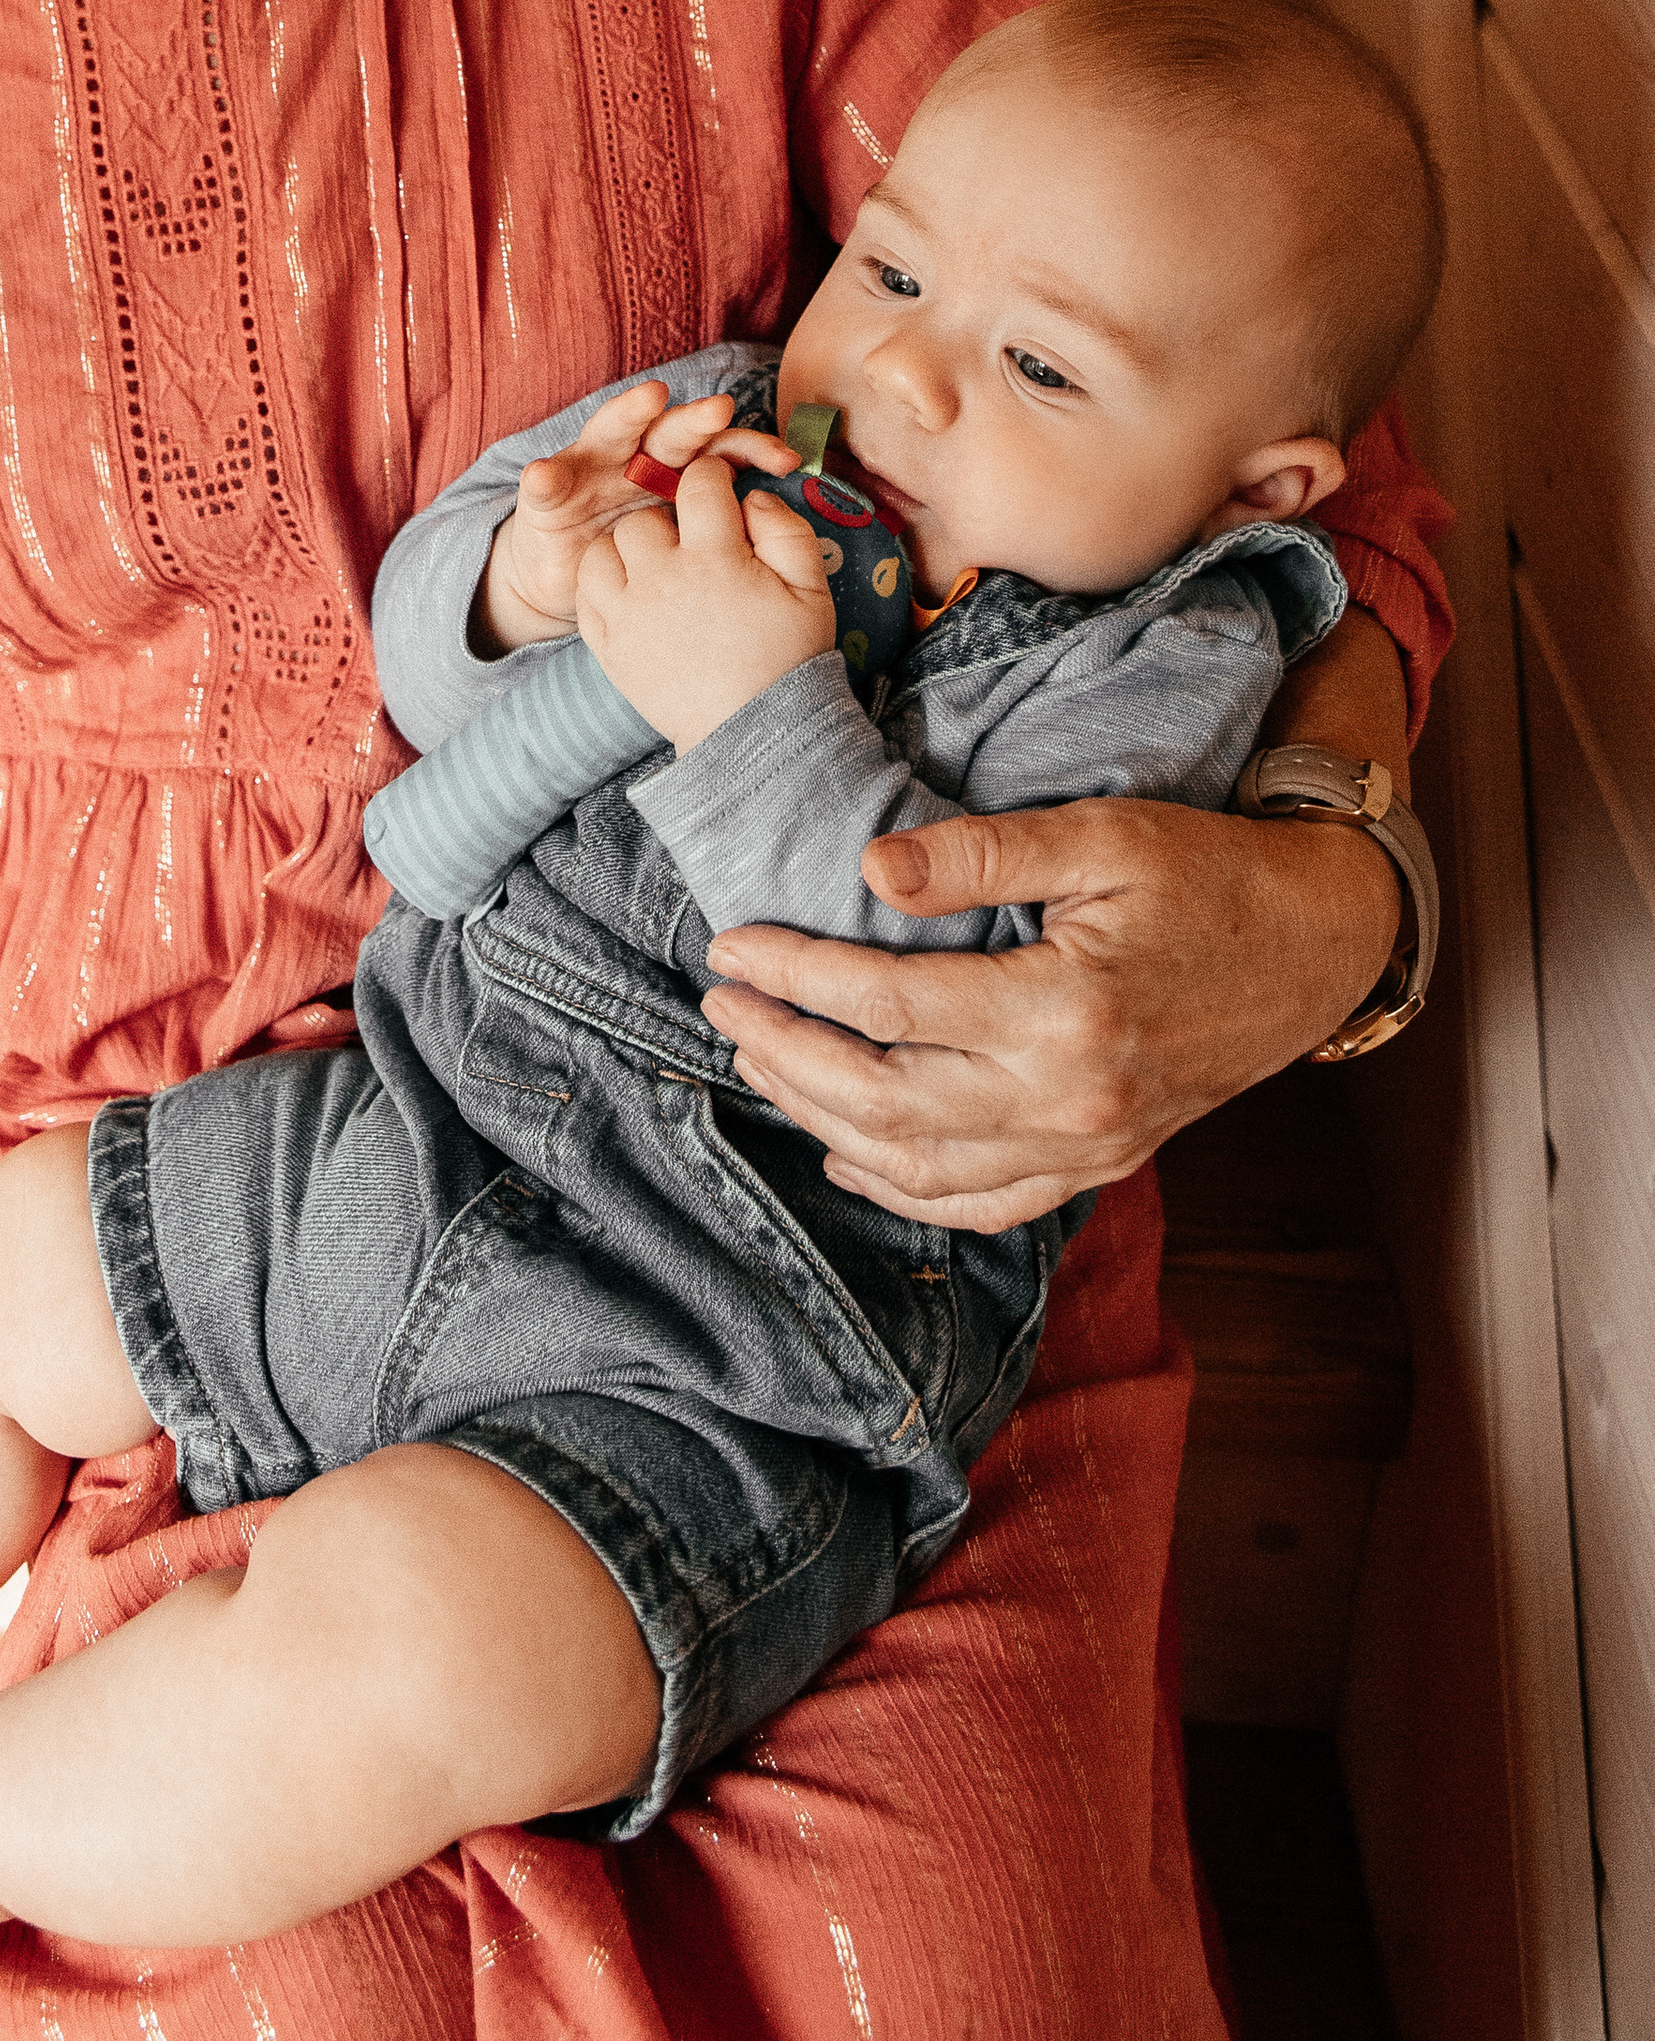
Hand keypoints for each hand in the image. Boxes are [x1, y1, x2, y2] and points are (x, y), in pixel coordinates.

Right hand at [479, 382, 790, 650]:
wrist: (566, 584)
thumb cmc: (636, 559)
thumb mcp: (680, 541)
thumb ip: (720, 522)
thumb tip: (779, 516)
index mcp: (674, 471)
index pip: (717, 451)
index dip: (750, 450)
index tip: (785, 459)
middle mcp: (635, 458)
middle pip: (669, 432)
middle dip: (696, 418)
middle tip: (721, 409)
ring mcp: (589, 470)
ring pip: (610, 433)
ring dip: (629, 413)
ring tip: (649, 399)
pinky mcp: (547, 496)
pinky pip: (545, 484)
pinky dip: (545, 478)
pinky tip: (545, 475)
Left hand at [575, 454, 834, 749]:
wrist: (755, 733)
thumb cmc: (788, 658)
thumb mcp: (810, 589)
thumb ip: (785, 530)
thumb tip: (751, 496)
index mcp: (715, 558)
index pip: (700, 485)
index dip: (712, 477)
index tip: (719, 489)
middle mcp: (662, 579)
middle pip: (643, 518)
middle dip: (667, 520)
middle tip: (689, 543)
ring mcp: (628, 615)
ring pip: (602, 551)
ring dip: (625, 550)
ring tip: (653, 568)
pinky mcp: (609, 649)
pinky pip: (586, 597)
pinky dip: (601, 587)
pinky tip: (630, 595)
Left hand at [699, 794, 1403, 1231]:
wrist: (1318, 944)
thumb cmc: (1209, 874)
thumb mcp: (1101, 836)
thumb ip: (982, 856)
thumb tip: (870, 872)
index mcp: (1064, 1011)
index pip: (886, 1003)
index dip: (794, 975)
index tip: (732, 944)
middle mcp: (1070, 1100)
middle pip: (882, 1098)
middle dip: (783, 1053)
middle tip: (721, 1005)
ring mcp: (1086, 1147)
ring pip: (918, 1166)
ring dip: (822, 1119)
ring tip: (759, 1063)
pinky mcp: (1100, 1164)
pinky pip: (981, 1204)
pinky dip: (901, 1189)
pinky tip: (848, 1152)